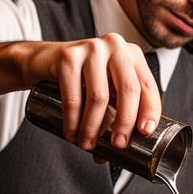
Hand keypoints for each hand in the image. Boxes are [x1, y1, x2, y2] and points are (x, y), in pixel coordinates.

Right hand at [23, 33, 161, 151]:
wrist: (43, 61)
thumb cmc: (82, 78)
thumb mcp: (108, 87)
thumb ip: (118, 111)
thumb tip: (122, 147)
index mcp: (132, 54)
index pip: (147, 85)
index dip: (150, 111)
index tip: (144, 132)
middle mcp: (115, 46)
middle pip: (128, 89)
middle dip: (124, 122)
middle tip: (118, 145)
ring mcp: (91, 49)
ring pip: (99, 97)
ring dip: (93, 127)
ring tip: (87, 144)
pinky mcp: (67, 57)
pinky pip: (73, 97)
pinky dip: (73, 121)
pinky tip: (71, 134)